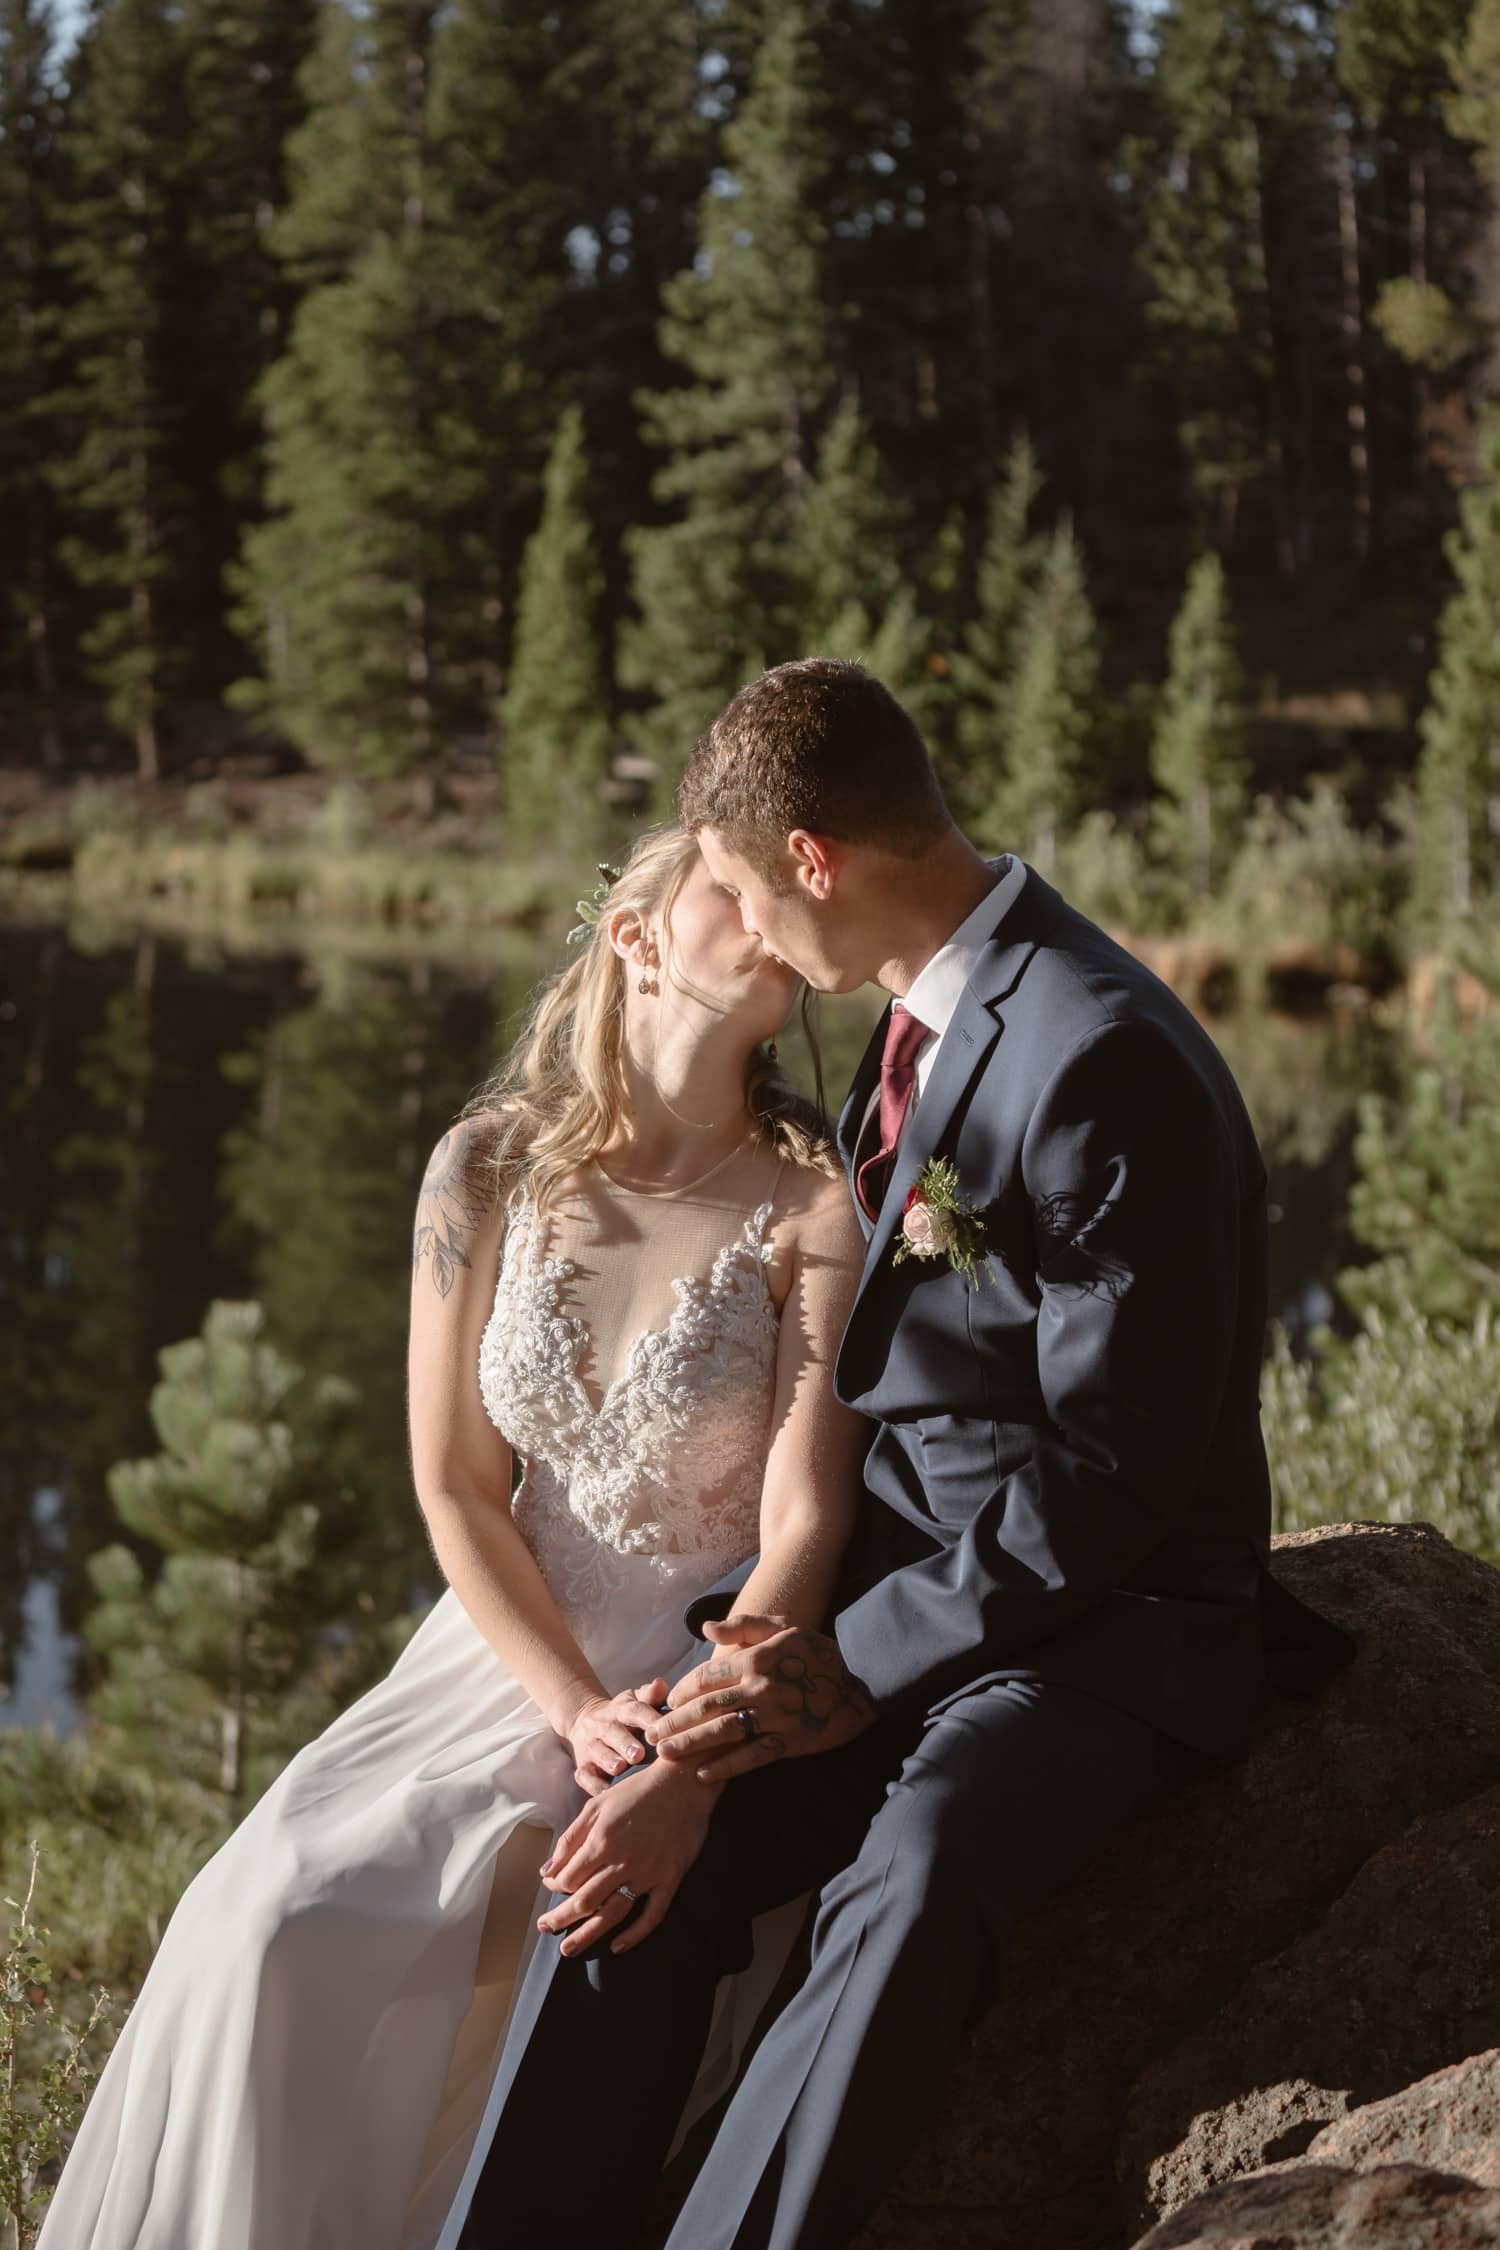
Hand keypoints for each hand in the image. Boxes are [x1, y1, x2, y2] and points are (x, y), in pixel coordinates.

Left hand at [535, 1756, 720, 1956]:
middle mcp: (622, 1861)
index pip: (568, 1878)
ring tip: (569, 1950)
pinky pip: (652, 1915)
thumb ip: (571, 1838)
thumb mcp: (597, 1805)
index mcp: (602, 1841)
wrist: (683, 1783)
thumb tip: (547, 1871)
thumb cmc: (637, 1791)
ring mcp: (648, 1873)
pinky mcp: (670, 1879)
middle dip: (560, 1919)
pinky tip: (617, 1946)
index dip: (554, 1888)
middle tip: (545, 1929)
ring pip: (612, 1913)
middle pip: (584, 1901)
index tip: (551, 1889)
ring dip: (588, 1935)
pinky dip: (634, 1935)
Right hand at [564, 1677, 669, 1794]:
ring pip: (597, 1752)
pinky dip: (592, 1784)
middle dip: (625, 1743)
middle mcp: (604, 1726)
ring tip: (620, 1768)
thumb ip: (651, 1695)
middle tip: (638, 1754)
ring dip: (608, 1760)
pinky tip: (604, 1792)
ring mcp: (591, 1746)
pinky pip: (584, 1776)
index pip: (635, 1710)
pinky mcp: (583, 1766)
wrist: (586, 1722)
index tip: (660, 1727)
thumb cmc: (624, 1715)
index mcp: (621, 1709)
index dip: (647, 1717)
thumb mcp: (636, 1700)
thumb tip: (662, 1684)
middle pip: (613, 1732)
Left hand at [646, 1614, 875, 1781]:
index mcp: (756, 1659)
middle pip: (707, 1707)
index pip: (707, 1676)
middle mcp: (761, 1688)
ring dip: (690, 1744)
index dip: (683, 1691)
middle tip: (651, 1734)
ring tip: (666, 1754)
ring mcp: (775, 1717)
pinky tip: (702, 1774)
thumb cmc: (817, 1652)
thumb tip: (706, 1628)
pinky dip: (725, 1767)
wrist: (861, 1680)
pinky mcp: (789, 1742)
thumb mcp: (782, 1627)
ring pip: (723, 1732)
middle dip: (675, 1721)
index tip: (669, 1701)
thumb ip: (743, 1625)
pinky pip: (751, 1758)